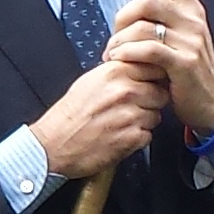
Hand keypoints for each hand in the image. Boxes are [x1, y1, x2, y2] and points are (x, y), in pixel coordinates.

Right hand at [28, 48, 169, 179]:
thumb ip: (117, 72)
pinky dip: (137, 139)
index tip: (143, 86)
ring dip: (144, 121)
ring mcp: (131, 115)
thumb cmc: (69, 116)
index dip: (151, 79)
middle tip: (129, 110)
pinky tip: (118, 137)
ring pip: (156, 115)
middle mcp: (125, 91)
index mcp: (114, 72)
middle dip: (149, 102)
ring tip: (120, 124)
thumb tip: (139, 67)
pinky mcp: (132, 138)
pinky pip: (148, 135)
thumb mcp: (89, 81)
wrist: (53, 146)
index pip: (154, 68)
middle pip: (160, 93)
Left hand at [111, 0, 213, 142]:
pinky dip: (127, 53)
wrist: (213, 103)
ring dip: (119, 40)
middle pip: (148, 0)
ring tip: (111, 53)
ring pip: (143, 27)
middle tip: (114, 34)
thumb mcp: (183, 38)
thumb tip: (132, 6)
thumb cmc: (190, 72)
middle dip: (123, 16)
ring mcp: (190, 41)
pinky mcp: (184, 63)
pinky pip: (148, 50)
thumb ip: (165, 19)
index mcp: (192, 9)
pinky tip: (119, 60)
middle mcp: (193, 21)